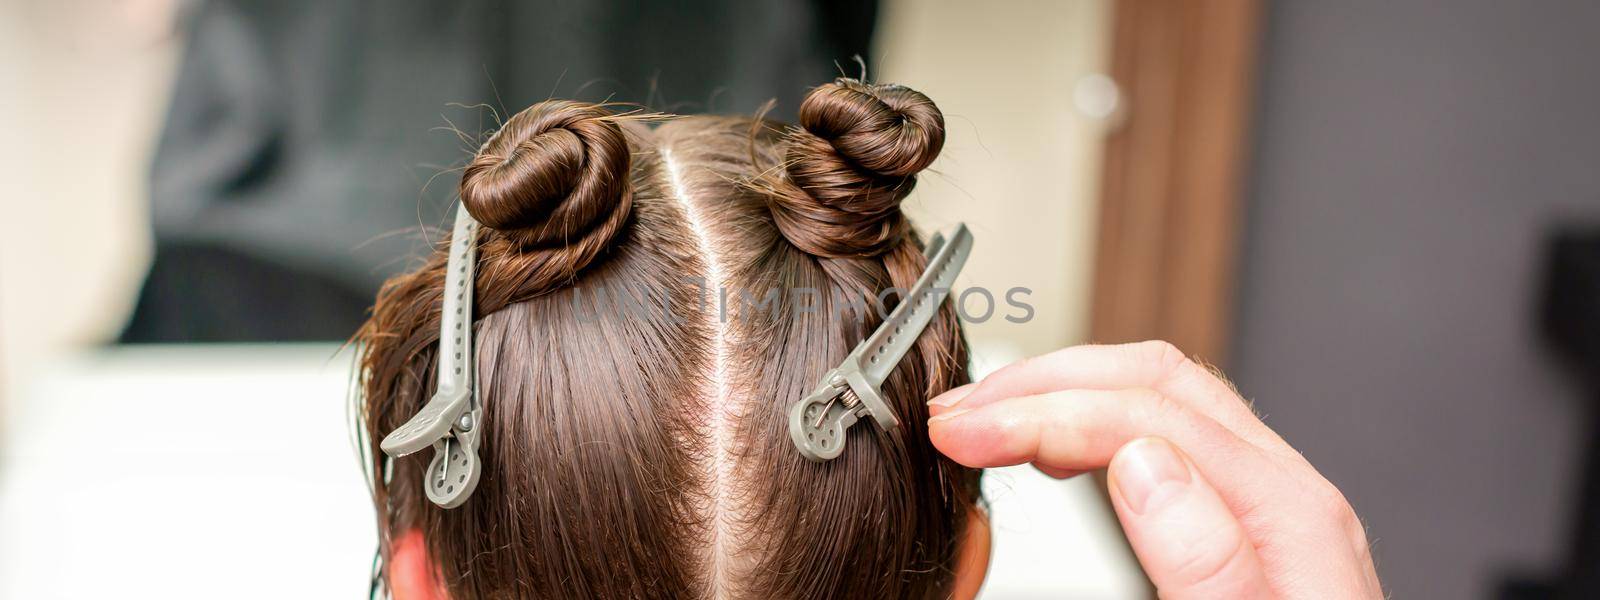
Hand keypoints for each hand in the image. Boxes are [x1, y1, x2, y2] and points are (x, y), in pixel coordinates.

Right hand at [927, 341, 1381, 598]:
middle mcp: (1284, 494)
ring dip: (1064, 393)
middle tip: (956, 418)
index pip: (1147, 415)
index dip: (1040, 410)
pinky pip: (1171, 437)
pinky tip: (1056, 453)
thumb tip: (1145, 464)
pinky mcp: (1251, 528)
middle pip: (1154, 380)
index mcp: (1288, 518)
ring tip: (988, 420)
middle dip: (1041, 384)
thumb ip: (1209, 568)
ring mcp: (1270, 506)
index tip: (961, 434)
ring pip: (1162, 397)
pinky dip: (1094, 423)